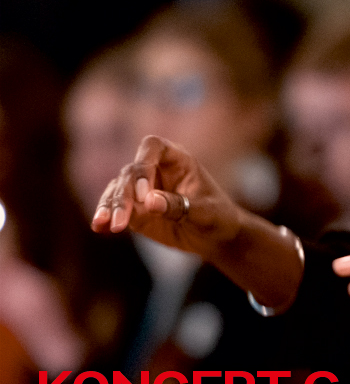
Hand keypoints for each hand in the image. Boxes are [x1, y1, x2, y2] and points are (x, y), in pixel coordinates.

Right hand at [91, 135, 243, 261]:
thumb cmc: (217, 216)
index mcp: (177, 159)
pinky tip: (98, 226)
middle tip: (122, 221)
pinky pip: (115, 208)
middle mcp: (155, 169)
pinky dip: (105, 216)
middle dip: (124, 196)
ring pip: (118, 189)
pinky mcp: (135, 209)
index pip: (152, 147)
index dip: (144, 165)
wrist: (216, 236)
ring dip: (110, 206)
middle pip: (131, 172)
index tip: (144, 193)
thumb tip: (149, 201)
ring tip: (106, 224)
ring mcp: (142, 189)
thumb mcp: (205, 212)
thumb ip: (179, 206)